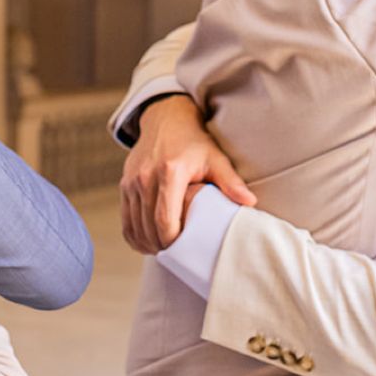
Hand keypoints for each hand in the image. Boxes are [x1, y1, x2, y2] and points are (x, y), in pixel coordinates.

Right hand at [120, 95, 255, 253]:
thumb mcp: (216, 158)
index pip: (165, 220)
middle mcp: (146, 177)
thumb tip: (250, 203)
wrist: (166, 120)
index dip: (173, 242)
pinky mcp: (124, 184)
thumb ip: (230, 182)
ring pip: (135, 227)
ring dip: (148, 244)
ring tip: (164, 251)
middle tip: (177, 255)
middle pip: (149, 228)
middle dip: (161, 247)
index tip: (185, 250)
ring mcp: (132, 182)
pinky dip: (134, 235)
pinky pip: (125, 219)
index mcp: (170, 173)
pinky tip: (147, 243)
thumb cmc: (194, 142)